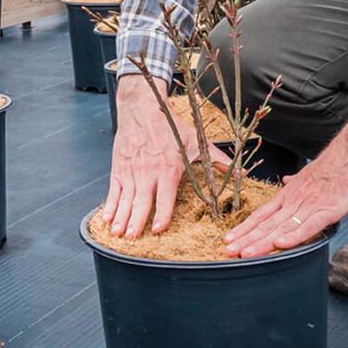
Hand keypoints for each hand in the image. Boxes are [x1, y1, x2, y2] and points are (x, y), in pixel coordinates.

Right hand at [104, 75, 229, 238]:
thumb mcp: (196, 142)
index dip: (162, 215)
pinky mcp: (119, 168)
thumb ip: (217, 160)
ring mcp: (131, 171)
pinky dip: (109, 206)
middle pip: (141, 202)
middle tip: (133, 239)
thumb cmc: (170, 126)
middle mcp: (147, 172)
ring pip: (125, 199)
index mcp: (168, 168)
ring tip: (117, 234)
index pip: (165, 197)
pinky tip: (106, 219)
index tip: (158, 229)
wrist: (142, 108)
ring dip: (121, 218)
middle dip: (136, 222)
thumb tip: (241, 173)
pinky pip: (113, 191)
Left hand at [224, 101, 347, 257]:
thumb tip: (285, 181)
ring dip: (262, 242)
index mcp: (290, 193)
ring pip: (282, 227)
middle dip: (246, 239)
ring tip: (245, 254)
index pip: (262, 214)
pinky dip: (294, 236)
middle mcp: (295, 200)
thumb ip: (296, 181)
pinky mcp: (329, 209)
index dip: (245, 228)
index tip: (229, 239)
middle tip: (227, 252)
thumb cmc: (336, 163)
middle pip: (267, 224)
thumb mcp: (309, 173)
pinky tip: (280, 245)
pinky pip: (309, 225)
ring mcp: (311, 205)